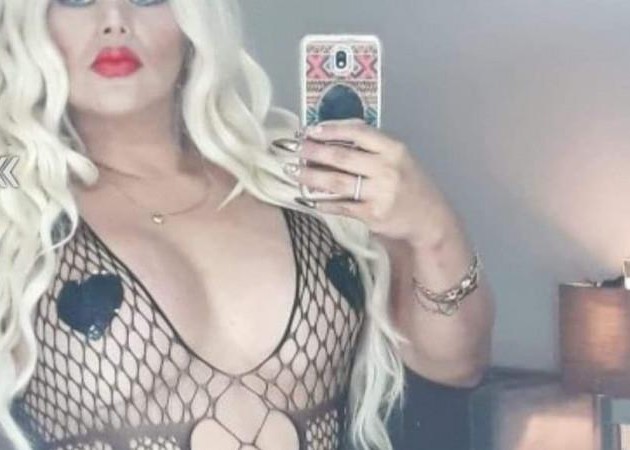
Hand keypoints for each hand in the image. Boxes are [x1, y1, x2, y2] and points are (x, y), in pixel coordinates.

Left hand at [285, 119, 458, 246]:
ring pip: (337, 181)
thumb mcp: (398, 158)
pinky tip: (309, 199)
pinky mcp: (373, 214)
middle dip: (313, 152)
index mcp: (393, 148)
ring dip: (311, 177)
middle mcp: (387, 168)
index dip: (330, 129)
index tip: (310, 130)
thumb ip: (371, 148)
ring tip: (293, 172)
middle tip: (294, 149)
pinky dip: (323, 202)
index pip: (358, 131)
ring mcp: (380, 192)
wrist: (429, 219)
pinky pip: (341, 206)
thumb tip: (330, 138)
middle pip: (341, 156)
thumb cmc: (409, 184)